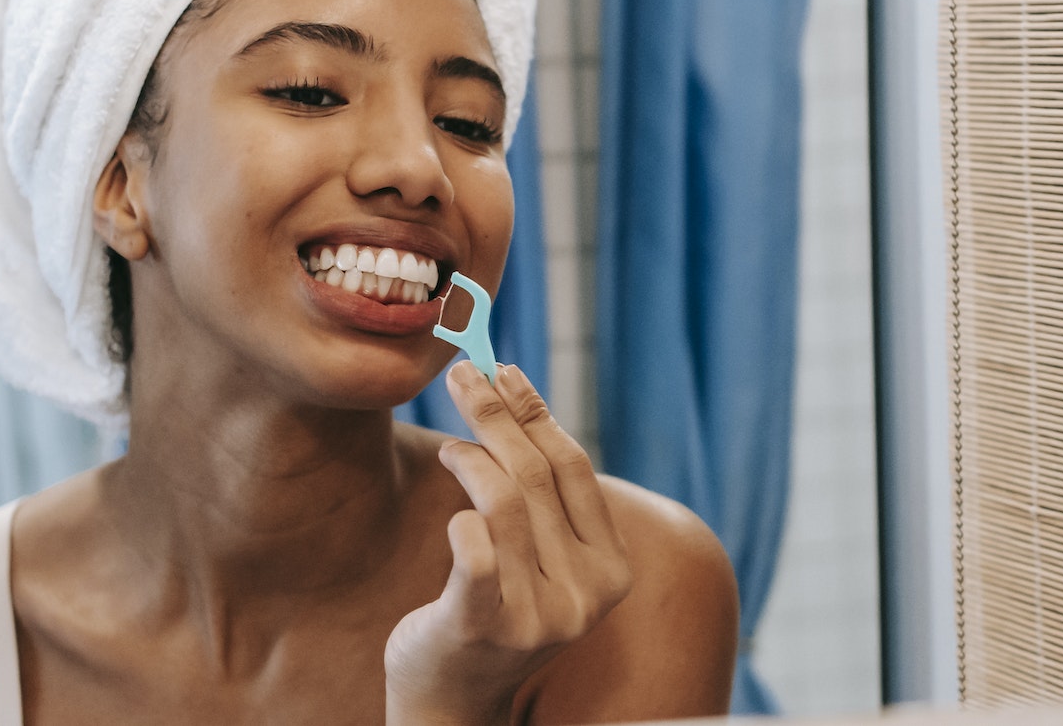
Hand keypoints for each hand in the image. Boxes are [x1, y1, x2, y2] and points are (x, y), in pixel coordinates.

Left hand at [384, 362, 632, 725]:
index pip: (574, 468)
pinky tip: (453, 512)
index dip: (536, 412)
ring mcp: (538, 616)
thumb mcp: (540, 557)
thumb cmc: (494, 610)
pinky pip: (473, 547)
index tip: (505, 370)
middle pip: (537, 475)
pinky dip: (460, 516)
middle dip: (494, 414)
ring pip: (503, 501)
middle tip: (461, 374)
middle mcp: (585, 595)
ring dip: (470, 458)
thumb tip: (515, 391)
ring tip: (451, 448)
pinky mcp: (484, 627)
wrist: (452, 700)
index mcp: (611, 570)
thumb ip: (543, 496)